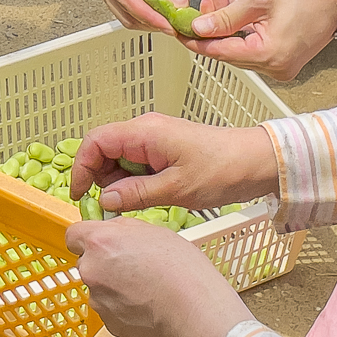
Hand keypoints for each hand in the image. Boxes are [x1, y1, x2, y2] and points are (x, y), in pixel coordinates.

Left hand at [65, 214, 251, 336]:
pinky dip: (123, 308)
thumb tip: (113, 230)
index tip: (102, 242)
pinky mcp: (108, 323)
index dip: (88, 238)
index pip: (73, 235)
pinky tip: (147, 306)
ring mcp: (98, 300)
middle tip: (133, 266)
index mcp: (100, 242)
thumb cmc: (181, 269)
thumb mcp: (153, 231)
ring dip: (114, 287)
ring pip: (99, 288)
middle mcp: (91, 270)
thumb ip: (123, 229)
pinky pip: (110, 310)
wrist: (194, 310)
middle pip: (87, 262)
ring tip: (146, 289)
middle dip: (104, 263)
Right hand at [68, 113, 280, 215]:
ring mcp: (154, 139)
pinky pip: (136, 164)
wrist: (256, 162)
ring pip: (118, 159)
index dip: (81, 168)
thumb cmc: (222, 170)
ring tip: (135, 203)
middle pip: (103, 150)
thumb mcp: (176, 189)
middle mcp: (145, 130)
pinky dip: (133, 181)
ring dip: (118, 183)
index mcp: (145, 132)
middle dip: (100, 179)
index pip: (95, 141)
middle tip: (112, 206)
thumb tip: (104, 200)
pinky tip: (147, 197)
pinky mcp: (163, 149)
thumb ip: (136, 194)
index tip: (80, 195)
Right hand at [90, 0, 186, 31]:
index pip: (130, 3)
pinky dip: (158, 1)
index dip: (153, 18)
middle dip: (157, 18)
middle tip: (182, 19)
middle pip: (129, 14)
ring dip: (159, 10)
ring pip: (135, 11)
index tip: (173, 26)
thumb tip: (178, 3)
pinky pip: (139, 0)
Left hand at [182, 0, 336, 80]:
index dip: (195, 40)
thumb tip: (198, 28)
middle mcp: (276, 68)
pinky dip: (242, 28)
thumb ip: (225, 17)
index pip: (220, 52)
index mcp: (269, 56)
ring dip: (225, 24)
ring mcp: (282, 65)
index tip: (177, 30)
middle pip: (229, 51)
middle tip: (195, 6)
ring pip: (240, 46)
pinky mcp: (286, 57)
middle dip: (210, 28)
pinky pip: (254, 45)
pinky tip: (232, 5)